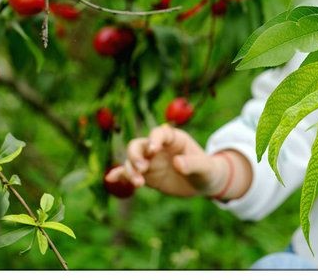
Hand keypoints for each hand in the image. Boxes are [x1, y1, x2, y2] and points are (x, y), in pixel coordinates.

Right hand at [104, 124, 226, 197]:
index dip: (154, 139)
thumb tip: (177, 163)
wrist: (203, 183)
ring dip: (130, 170)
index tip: (153, 150)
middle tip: (142, 168)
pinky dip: (120, 175)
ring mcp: (150, 161)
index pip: (159, 133)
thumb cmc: (207, 170)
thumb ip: (192, 164)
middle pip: (139, 145)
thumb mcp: (204, 167)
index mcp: (174, 138)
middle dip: (136, 155)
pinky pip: (130, 174)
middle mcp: (158, 148)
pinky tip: (111, 178)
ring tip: (139, 184)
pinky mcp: (146, 176)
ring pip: (132, 160)